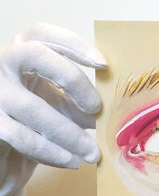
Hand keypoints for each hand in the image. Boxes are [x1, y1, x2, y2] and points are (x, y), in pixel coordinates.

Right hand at [0, 23, 105, 195]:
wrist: (4, 161)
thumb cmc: (32, 127)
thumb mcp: (57, 110)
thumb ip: (79, 106)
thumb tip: (111, 109)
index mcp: (21, 56)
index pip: (42, 34)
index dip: (73, 44)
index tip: (103, 63)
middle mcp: (1, 66)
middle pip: (35, 54)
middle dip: (72, 80)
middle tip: (97, 108)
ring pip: (32, 106)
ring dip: (69, 134)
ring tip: (93, 153)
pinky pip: (22, 136)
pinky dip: (51, 151)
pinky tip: (72, 161)